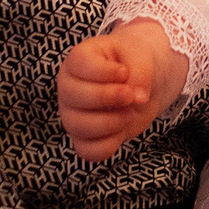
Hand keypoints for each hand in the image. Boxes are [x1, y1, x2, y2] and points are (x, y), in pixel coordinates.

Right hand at [58, 20, 186, 159]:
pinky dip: (109, 145)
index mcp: (78, 60)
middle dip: (108, 98)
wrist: (140, 83)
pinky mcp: (83, 138)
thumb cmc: (133, 64)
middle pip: (75, 97)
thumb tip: (139, 99)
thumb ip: (140, 72)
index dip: (106, 72)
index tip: (125, 72)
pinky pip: (87, 151)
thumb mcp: (141, 56)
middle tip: (131, 96)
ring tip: (129, 113)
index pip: (80, 64)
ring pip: (78, 127)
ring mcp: (72, 114)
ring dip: (111, 122)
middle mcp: (68, 87)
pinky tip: (121, 130)